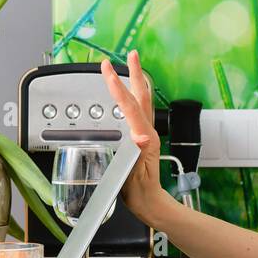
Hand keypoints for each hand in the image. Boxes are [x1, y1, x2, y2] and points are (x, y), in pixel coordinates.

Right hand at [99, 50, 164, 220]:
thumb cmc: (140, 192)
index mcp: (143, 138)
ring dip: (136, 81)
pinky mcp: (142, 138)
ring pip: (142, 101)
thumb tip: (141, 137)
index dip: (118, 88)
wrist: (150, 203)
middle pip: (141, 96)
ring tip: (132, 64)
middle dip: (135, 73)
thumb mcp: (135, 176)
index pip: (130, 106)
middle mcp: (147, 132)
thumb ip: (138, 156)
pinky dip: (134, 96)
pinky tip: (129, 94)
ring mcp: (145, 134)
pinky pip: (139, 111)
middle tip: (131, 54)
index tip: (107, 71)